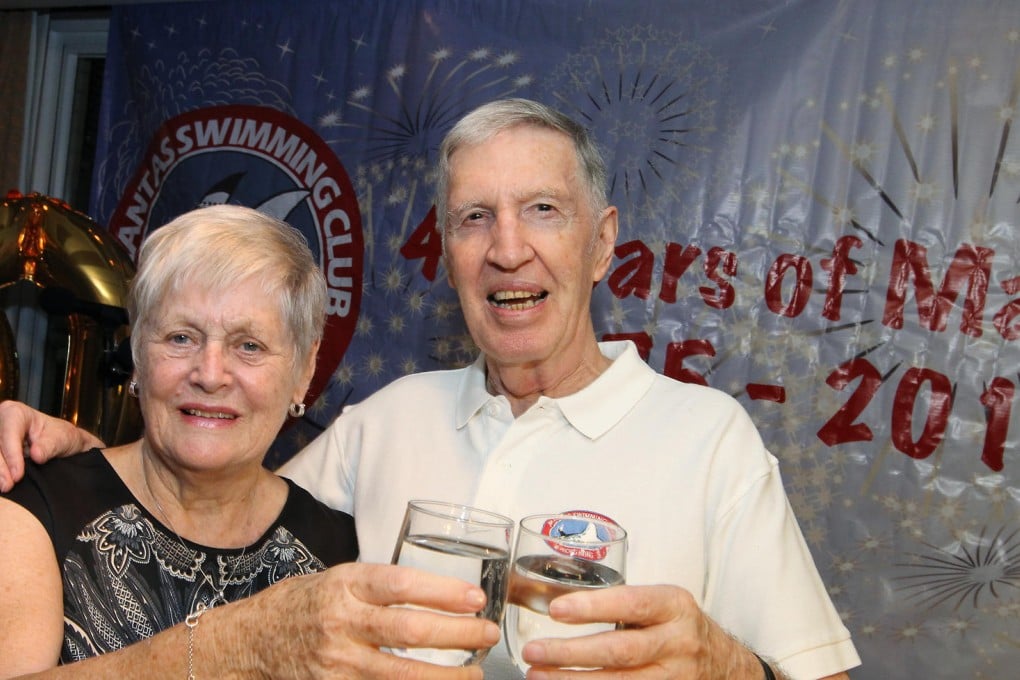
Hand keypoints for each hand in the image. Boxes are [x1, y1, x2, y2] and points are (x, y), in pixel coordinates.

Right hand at [0, 400, 104, 491]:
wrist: (61, 443)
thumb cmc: (61, 436)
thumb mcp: (62, 439)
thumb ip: (49, 446)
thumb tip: (36, 455)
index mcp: (15, 413)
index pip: (8, 433)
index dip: (11, 455)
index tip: (18, 475)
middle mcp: (0, 422)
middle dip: (0, 467)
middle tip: (8, 485)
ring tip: (5, 487)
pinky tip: (1, 483)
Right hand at [214, 562, 500, 678]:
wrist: (251, 641)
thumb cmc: (304, 603)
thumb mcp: (338, 579)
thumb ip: (380, 586)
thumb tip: (443, 594)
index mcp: (345, 584)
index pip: (400, 585)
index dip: (442, 591)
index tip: (475, 598)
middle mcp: (340, 622)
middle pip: (409, 630)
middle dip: (457, 634)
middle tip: (488, 634)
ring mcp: (337, 662)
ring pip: (402, 673)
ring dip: (446, 675)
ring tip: (475, 673)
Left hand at [519, 584, 768, 678]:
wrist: (727, 667)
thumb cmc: (679, 628)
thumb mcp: (663, 605)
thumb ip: (623, 604)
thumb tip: (556, 604)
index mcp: (674, 606)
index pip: (631, 603)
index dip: (592, 607)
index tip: (556, 609)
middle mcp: (679, 643)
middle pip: (620, 651)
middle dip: (571, 653)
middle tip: (533, 652)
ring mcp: (676, 679)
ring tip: (538, 675)